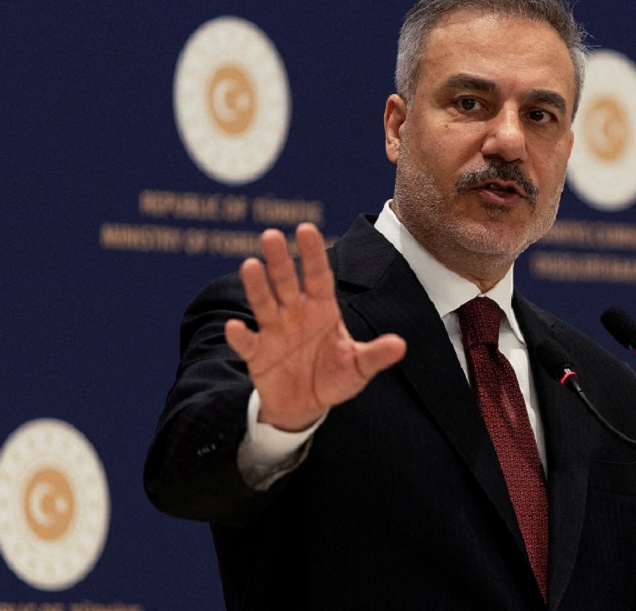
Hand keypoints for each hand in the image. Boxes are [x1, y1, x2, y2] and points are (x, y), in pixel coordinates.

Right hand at [225, 222, 406, 431]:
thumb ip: (375, 355)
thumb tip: (401, 345)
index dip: (313, 254)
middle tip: (271, 235)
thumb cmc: (335, 378)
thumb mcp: (358, 367)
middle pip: (286, 281)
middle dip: (280, 260)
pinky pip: (247, 342)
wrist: (306, 407)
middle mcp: (295, 313)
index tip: (306, 229)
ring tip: (251, 265)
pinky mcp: (257, 353)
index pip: (318, 276)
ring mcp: (274, 330)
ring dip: (257, 285)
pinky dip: (240, 335)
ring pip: (264, 302)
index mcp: (322, 309)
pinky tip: (235, 326)